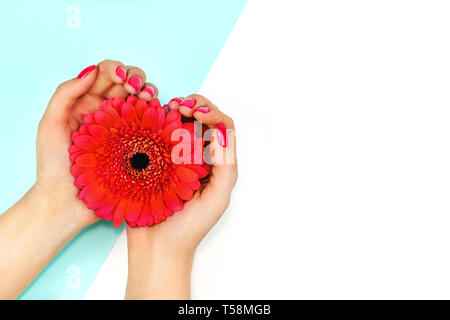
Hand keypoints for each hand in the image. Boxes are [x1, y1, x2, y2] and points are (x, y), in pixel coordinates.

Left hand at [35, 60, 156, 227]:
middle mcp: (108, 114)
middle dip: (137, 78)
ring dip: (150, 93)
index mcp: (87, 105)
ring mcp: (125, 131)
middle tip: (138, 88)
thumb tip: (91, 71)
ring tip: (150, 98)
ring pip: (142, 102)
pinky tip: (159, 113)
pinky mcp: (136, 148)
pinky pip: (151, 127)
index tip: (121, 79)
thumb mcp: (50, 125)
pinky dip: (158, 115)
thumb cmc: (54, 167)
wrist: (66, 203)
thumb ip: (65, 93)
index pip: (105, 76)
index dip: (116, 70)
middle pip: (128, 84)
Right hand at [126, 94, 236, 298]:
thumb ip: (226, 167)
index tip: (195, 114)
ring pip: (180, 124)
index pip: (222, 128)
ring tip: (166, 108)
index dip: (212, 114)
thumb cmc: (190, 229)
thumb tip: (222, 132)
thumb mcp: (217, 199)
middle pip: (203, 120)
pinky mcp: (155, 163)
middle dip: (195, 106)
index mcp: (218, 165)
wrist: (158, 250)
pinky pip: (158, 137)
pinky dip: (157, 124)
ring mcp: (176, 160)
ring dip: (175, 111)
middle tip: (179, 105)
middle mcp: (199, 158)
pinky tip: (150, 121)